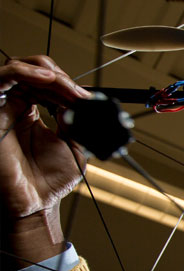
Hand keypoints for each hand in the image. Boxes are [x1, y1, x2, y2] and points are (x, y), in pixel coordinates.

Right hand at [0, 56, 90, 270]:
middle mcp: (16, 106)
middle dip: (62, 79)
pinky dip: (27, 72)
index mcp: (34, 112)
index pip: (48, 84)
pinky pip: (4, 77)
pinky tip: (49, 79)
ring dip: (48, 73)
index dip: (69, 86)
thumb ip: (77, 121)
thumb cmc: (50, 180)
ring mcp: (4, 106)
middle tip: (80, 95)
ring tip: (67, 87)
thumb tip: (78, 101)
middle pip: (34, 72)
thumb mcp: (75, 145)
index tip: (88, 98)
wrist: (35, 201)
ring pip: (20, 69)